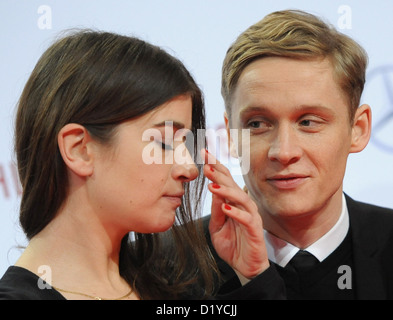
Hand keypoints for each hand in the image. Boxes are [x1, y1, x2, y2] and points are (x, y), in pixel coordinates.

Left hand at [202, 149, 268, 278]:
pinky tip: (225, 208)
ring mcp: (250, 216)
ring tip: (212, 185)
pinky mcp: (255, 230)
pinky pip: (247, 218)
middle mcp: (243, 206)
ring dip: (226, 191)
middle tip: (206, 163)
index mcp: (233, 203)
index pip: (225, 180)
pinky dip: (236, 212)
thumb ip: (216, 209)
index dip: (216, 167)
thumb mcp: (217, 226)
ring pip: (240, 198)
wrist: (245, 266)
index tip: (204, 154)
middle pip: (232, 184)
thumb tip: (212, 188)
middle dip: (219, 173)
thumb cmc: (232, 245)